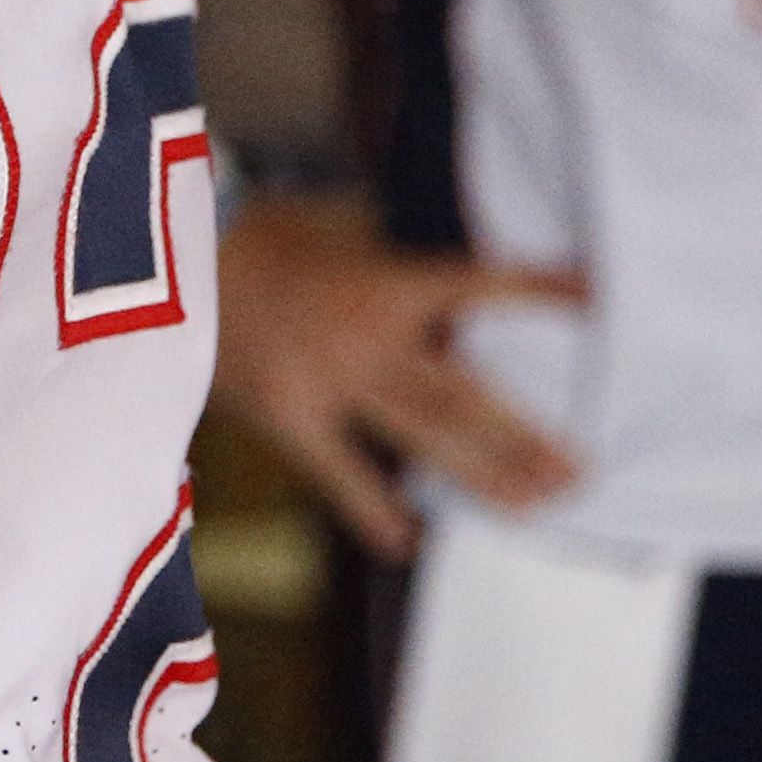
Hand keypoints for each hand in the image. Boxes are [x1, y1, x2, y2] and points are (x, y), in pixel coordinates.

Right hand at [214, 189, 585, 557]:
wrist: (167, 264)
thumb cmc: (259, 233)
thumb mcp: (330, 221)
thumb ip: (390, 244)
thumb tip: (454, 256)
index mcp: (382, 280)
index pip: (475, 285)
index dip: (535, 292)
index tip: (594, 299)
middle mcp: (367, 338)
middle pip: (462, 393)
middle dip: (523, 434)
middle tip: (580, 471)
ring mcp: (329, 382)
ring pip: (421, 436)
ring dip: (481, 473)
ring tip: (536, 504)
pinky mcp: (288, 416)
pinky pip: (339, 472)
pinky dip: (372, 508)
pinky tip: (407, 541)